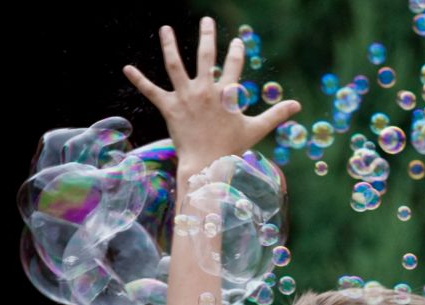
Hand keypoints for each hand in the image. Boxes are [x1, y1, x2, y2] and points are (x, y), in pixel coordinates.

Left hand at [122, 16, 301, 172]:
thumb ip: (276, 114)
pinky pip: (151, 91)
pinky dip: (138, 79)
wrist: (206, 163)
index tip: (237, 41)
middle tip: (207, 21)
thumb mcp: (256, 129)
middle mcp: (205, 91)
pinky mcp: (169, 107)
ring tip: (166, 29)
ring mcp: (186, 97)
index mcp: (226, 95)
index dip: (237, 53)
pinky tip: (126, 68)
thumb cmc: (232, 147)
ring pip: (175, 65)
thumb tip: (298, 105)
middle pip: (206, 57)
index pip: (234, 67)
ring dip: (169, 45)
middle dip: (208, 37)